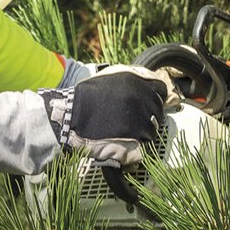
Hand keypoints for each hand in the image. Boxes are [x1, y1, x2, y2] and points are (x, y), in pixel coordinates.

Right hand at [40, 65, 180, 167]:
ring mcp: (138, 122)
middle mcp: (140, 100)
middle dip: (147, 119)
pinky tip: (122, 147)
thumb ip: (133, 81)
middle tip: (130, 124)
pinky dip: (134, 152)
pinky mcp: (132, 142)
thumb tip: (153, 91)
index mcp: (136, 82)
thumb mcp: (110, 77)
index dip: (156, 99)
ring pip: (151, 134)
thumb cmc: (84, 98)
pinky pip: (142, 150)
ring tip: (122, 135)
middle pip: (158, 114)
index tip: (149, 106)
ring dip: (140, 136)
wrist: (67, 117)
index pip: (161, 91)